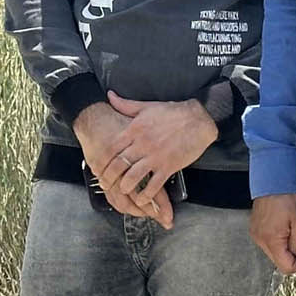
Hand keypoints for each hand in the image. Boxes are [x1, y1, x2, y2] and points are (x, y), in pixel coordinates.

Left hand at [97, 91, 215, 222]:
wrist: (198, 119)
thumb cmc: (172, 112)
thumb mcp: (146, 106)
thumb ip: (125, 105)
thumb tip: (109, 96)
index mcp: (135, 130)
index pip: (112, 147)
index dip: (102, 159)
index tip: (96, 167)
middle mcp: (143, 144)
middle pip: (119, 164)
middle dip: (108, 177)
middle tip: (104, 184)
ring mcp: (156, 156)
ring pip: (134, 176)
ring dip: (125, 187)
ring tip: (121, 191)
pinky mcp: (169, 166)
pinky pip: (155, 184)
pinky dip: (146, 194)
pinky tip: (142, 200)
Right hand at [250, 194, 295, 273]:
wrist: (275, 178)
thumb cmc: (288, 196)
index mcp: (271, 240)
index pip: (287, 268)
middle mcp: (260, 239)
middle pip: (280, 260)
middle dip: (295, 254)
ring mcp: (256, 233)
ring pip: (275, 251)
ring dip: (287, 246)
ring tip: (292, 228)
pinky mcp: (256, 227)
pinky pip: (269, 241)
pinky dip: (279, 238)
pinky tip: (284, 225)